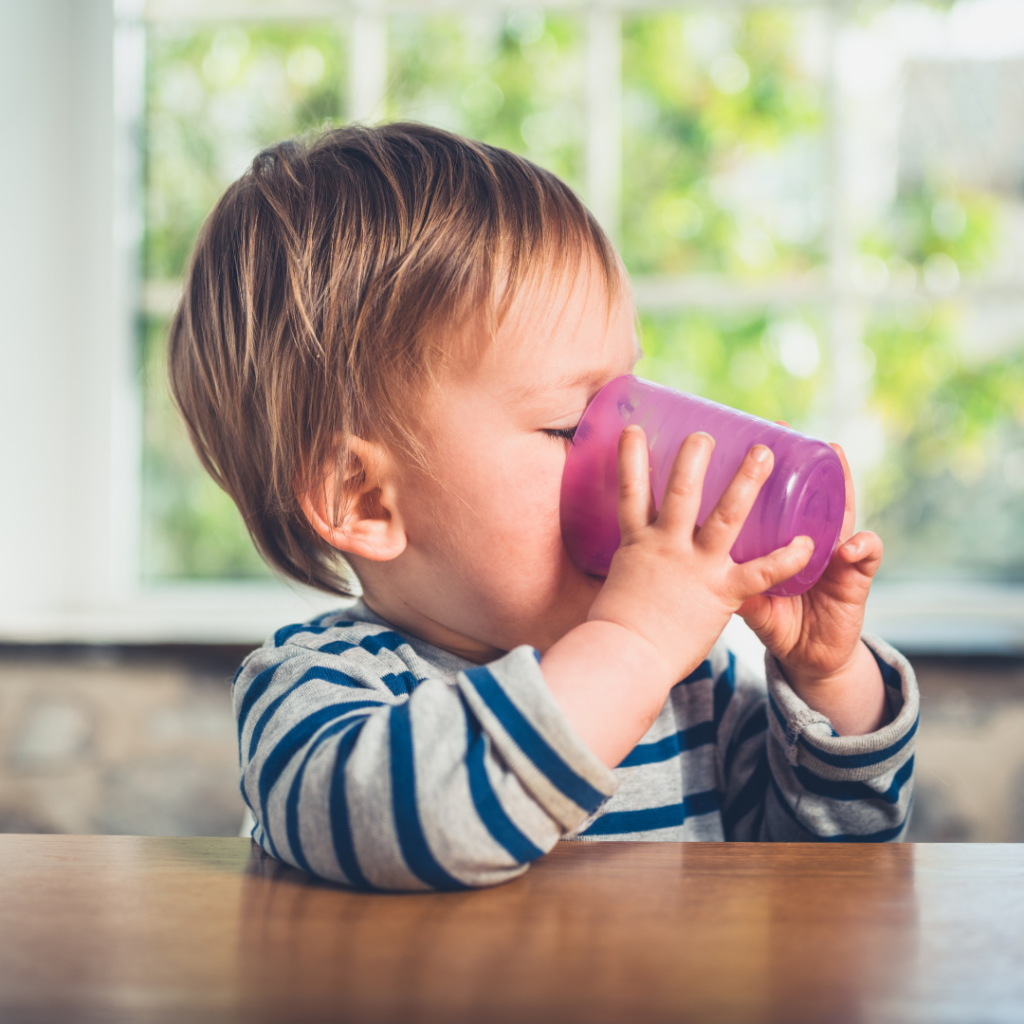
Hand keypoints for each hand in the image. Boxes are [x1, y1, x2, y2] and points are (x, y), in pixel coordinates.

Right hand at [588, 426, 813, 683]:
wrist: (625, 659)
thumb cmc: (615, 631)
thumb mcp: (616, 587)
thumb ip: (632, 570)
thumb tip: (625, 571)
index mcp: (636, 543)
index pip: (630, 491)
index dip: (630, 458)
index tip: (634, 430)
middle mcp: (665, 546)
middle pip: (679, 492)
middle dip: (694, 459)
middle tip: (706, 434)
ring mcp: (694, 567)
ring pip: (724, 516)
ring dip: (745, 482)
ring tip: (764, 453)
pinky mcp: (721, 593)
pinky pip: (759, 572)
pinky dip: (785, 558)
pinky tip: (809, 544)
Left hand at [737, 443, 887, 733]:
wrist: (810, 658)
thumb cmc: (777, 621)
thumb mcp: (744, 599)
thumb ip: (722, 581)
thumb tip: (680, 561)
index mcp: (780, 541)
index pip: (774, 500)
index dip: (761, 472)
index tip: (744, 437)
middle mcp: (810, 539)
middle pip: (806, 493)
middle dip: (799, 459)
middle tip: (786, 429)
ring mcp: (836, 555)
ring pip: (842, 511)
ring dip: (840, 483)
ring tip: (836, 455)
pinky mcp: (856, 580)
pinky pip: (865, 559)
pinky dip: (862, 548)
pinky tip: (854, 544)